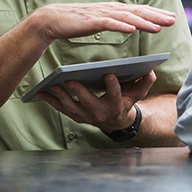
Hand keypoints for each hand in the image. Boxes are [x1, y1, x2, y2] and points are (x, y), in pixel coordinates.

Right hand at [30, 2, 175, 47]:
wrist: (53, 19)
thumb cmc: (76, 21)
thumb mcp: (100, 21)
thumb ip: (115, 21)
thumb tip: (130, 24)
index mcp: (113, 10)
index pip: (138, 11)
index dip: (155, 13)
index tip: (170, 17)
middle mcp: (110, 9)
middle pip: (137, 12)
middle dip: (156, 16)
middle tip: (173, 19)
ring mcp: (101, 14)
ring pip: (127, 17)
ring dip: (144, 21)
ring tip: (158, 26)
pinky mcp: (90, 21)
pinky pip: (108, 23)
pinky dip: (121, 25)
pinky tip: (132, 29)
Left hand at [37, 71, 155, 132]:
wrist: (117, 121)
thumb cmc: (126, 101)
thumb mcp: (138, 92)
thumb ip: (144, 82)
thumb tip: (150, 70)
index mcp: (116, 106)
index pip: (115, 95)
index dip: (113, 85)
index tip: (110, 73)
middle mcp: (100, 113)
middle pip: (88, 103)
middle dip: (79, 92)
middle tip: (70, 80)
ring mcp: (86, 116)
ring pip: (72, 108)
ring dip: (61, 97)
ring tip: (52, 85)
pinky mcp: (76, 116)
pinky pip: (62, 109)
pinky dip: (51, 101)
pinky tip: (41, 92)